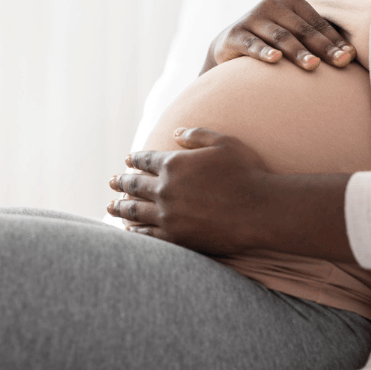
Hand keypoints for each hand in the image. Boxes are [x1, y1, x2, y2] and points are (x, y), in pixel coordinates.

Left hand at [107, 127, 273, 254]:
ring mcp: (168, 215)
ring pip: (136, 210)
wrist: (259, 211)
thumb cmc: (246, 173)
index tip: (127, 160)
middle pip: (135, 185)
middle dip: (121, 182)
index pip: (146, 160)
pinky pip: (148, 234)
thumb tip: (176, 133)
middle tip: (111, 182)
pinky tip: (130, 229)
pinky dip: (136, 230)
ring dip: (121, 207)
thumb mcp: (224, 143)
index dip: (135, 159)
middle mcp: (165, 189)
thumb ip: (197, 136)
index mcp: (174, 164)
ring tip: (111, 206)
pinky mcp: (176, 237)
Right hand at [201, 0, 354, 73]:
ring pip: (280, 37)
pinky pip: (252, 44)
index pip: (317, 23)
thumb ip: (316, 39)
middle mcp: (271, 4)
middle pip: (302, 29)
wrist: (229, 45)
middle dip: (322, 48)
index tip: (350, 58)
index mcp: (290, 1)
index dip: (335, 40)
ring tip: (313, 65)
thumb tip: (352, 55)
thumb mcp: (293, 34)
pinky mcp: (234, 34)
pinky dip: (264, 52)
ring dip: (297, 52)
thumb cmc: (272, 41)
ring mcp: (252, 18)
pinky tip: (275, 60)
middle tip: (340, 63)